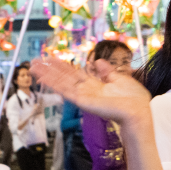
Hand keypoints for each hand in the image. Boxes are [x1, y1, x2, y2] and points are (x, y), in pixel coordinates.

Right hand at [31, 57, 151, 126]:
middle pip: (64, 77)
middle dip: (50, 69)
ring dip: (46, 74)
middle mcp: (86, 91)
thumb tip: (98, 61)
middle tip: (35, 61)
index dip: (62, 66)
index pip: (74, 74)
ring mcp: (82, 96)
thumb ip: (107, 71)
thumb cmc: (133, 98)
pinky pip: (64, 90)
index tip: (51, 59)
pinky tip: (42, 77)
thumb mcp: (120, 78)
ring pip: (60, 82)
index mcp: (95, 86)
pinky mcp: (81, 101)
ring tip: (33, 66)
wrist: (137, 111)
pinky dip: (53, 83)